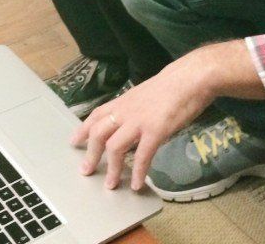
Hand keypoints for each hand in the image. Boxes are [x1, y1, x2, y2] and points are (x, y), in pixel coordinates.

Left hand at [69, 50, 217, 190]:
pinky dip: (138, 172)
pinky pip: (142, 156)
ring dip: (112, 169)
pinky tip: (137, 184)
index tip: (74, 141)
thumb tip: (132, 121)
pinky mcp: (155, 131)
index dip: (83, 129)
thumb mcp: (146, 93)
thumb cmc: (173, 85)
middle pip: (99, 133)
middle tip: (86, 171)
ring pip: (115, 147)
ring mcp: (139, 121)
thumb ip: (135, 107)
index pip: (97, 115)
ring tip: (111, 185)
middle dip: (90, 154)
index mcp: (124, 101)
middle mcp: (126, 111)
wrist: (190, 78)